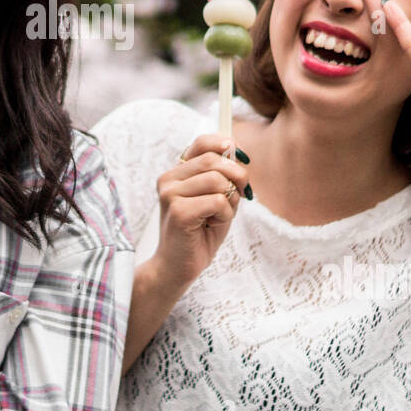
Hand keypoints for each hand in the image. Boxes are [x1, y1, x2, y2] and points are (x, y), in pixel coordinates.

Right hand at [151, 134, 250, 288]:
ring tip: (220, 216)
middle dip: (237, 176)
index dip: (227, 146)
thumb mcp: (216, 199)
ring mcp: (170, 194)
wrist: (178, 267)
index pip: (202, 143)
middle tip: (242, 195)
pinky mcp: (178, 212)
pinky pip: (217, 201)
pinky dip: (225, 214)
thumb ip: (223, 176)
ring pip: (217, 180)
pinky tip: (213, 225)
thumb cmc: (199, 234)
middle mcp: (169, 179)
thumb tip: (238, 153)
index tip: (242, 159)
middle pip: (213, 160)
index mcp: (177, 173)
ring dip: (230, 200)